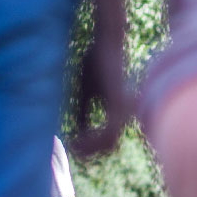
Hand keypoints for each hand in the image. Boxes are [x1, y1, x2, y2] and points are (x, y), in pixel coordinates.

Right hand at [67, 33, 131, 157]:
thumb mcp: (85, 93)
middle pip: (110, 145)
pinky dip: (92, 138)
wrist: (105, 45)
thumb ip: (83, 113)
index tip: (74, 149)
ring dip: (89, 147)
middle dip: (90, 151)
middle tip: (72, 150)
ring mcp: (124, 110)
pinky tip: (77, 138)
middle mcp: (124, 114)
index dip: (92, 148)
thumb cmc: (94, 65)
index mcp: (119, 112)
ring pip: (110, 142)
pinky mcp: (119, 104)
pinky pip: (108, 131)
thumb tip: (76, 134)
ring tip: (73, 146)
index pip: (109, 141)